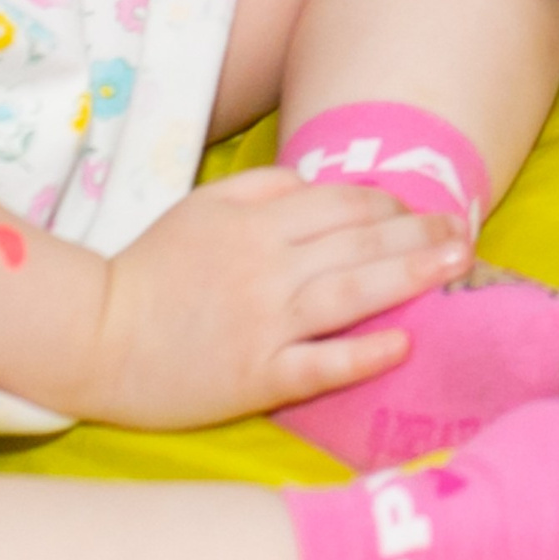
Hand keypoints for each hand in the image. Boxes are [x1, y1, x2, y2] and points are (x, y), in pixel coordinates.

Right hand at [83, 166, 467, 430]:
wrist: (95, 336)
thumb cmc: (151, 269)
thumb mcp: (202, 205)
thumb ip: (262, 185)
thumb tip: (316, 182)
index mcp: (255, 222)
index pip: (340, 203)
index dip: (387, 205)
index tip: (420, 211)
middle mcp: (267, 267)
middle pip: (357, 243)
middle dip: (418, 234)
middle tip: (463, 234)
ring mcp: (263, 323)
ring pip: (350, 293)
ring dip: (409, 277)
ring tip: (454, 267)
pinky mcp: (255, 377)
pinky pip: (319, 364)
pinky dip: (362, 354)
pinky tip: (402, 343)